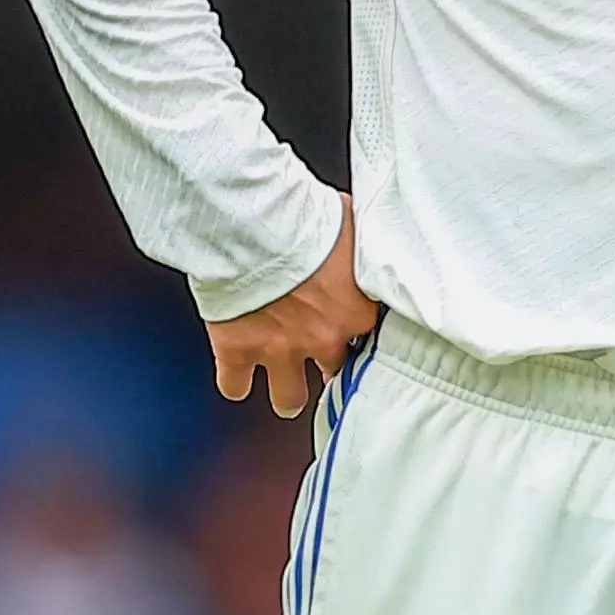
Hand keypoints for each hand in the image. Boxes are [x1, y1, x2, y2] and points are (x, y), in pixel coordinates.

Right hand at [209, 201, 381, 420]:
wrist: (250, 223)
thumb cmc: (300, 215)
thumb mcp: (352, 224)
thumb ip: (364, 248)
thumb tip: (379, 238)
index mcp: (355, 312)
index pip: (371, 339)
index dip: (357, 332)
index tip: (351, 328)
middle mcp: (322, 339)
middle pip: (335, 373)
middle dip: (328, 365)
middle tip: (323, 358)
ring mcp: (278, 350)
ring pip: (289, 398)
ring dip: (288, 393)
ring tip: (287, 391)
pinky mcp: (238, 350)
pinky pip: (235, 386)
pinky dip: (234, 382)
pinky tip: (237, 378)